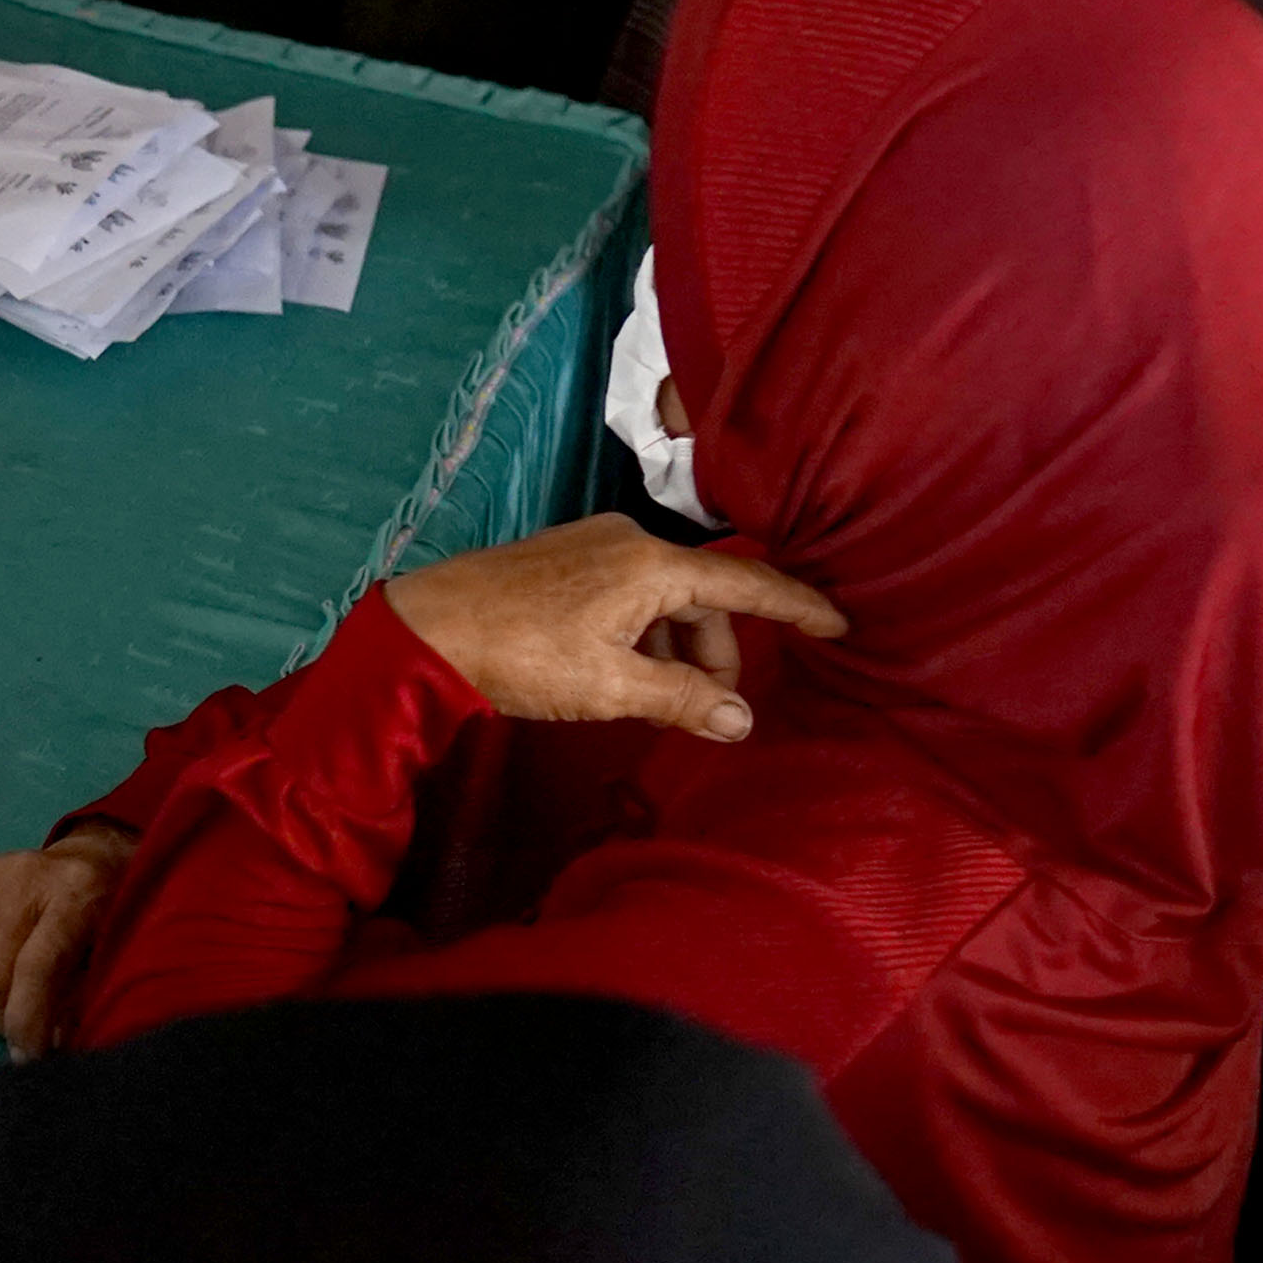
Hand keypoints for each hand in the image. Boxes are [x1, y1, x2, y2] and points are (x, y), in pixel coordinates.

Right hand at [0, 824, 131, 1055]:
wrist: (89, 856)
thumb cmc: (107, 912)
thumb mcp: (110, 952)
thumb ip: (78, 997)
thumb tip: (45, 1043)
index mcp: (72, 893)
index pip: (35, 968)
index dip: (28, 1021)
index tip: (30, 1055)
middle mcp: (21, 878)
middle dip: (2, 1018)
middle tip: (19, 1033)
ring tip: (4, 1003)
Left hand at [385, 513, 845, 736]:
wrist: (424, 630)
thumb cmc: (519, 654)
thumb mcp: (609, 686)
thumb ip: (682, 699)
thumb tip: (742, 721)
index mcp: (651, 563)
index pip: (746, 581)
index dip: (796, 605)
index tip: (838, 624)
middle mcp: (628, 541)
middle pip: (703, 598)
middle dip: (714, 656)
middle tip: (704, 712)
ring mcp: (591, 547)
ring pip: (661, 601)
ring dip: (673, 653)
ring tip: (656, 705)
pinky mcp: (561, 562)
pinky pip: (627, 596)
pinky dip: (640, 638)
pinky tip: (621, 679)